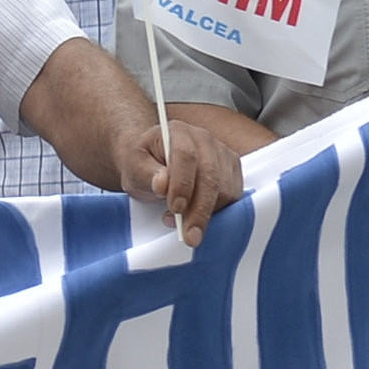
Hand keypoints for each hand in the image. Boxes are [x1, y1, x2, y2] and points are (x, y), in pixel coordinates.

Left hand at [115, 119, 242, 245]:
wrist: (154, 162)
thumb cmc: (143, 164)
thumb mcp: (133, 167)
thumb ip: (145, 174)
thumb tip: (162, 184)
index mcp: (177, 132)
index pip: (185, 156)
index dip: (182, 184)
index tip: (175, 208)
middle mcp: (204, 139)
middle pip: (210, 176)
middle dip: (199, 210)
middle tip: (189, 236)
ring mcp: (222, 153)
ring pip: (226, 189)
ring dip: (208, 213)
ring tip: (184, 225)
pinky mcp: (233, 170)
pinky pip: (234, 196)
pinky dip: (220, 212)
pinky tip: (198, 218)